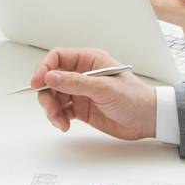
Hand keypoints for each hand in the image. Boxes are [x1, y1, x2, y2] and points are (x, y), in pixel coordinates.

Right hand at [31, 47, 157, 139]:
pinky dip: (58, 118)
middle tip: (50, 109)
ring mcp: (80, 92)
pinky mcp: (81, 108)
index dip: (44, 68)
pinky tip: (64, 125)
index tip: (37, 83)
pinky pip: (61, 111)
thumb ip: (75, 83)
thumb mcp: (103, 88)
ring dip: (52, 109)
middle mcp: (82, 74)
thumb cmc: (133, 98)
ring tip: (59, 121)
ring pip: (54, 97)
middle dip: (47, 94)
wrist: (147, 119)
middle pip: (52, 79)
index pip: (58, 58)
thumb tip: (50, 77)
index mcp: (88, 60)